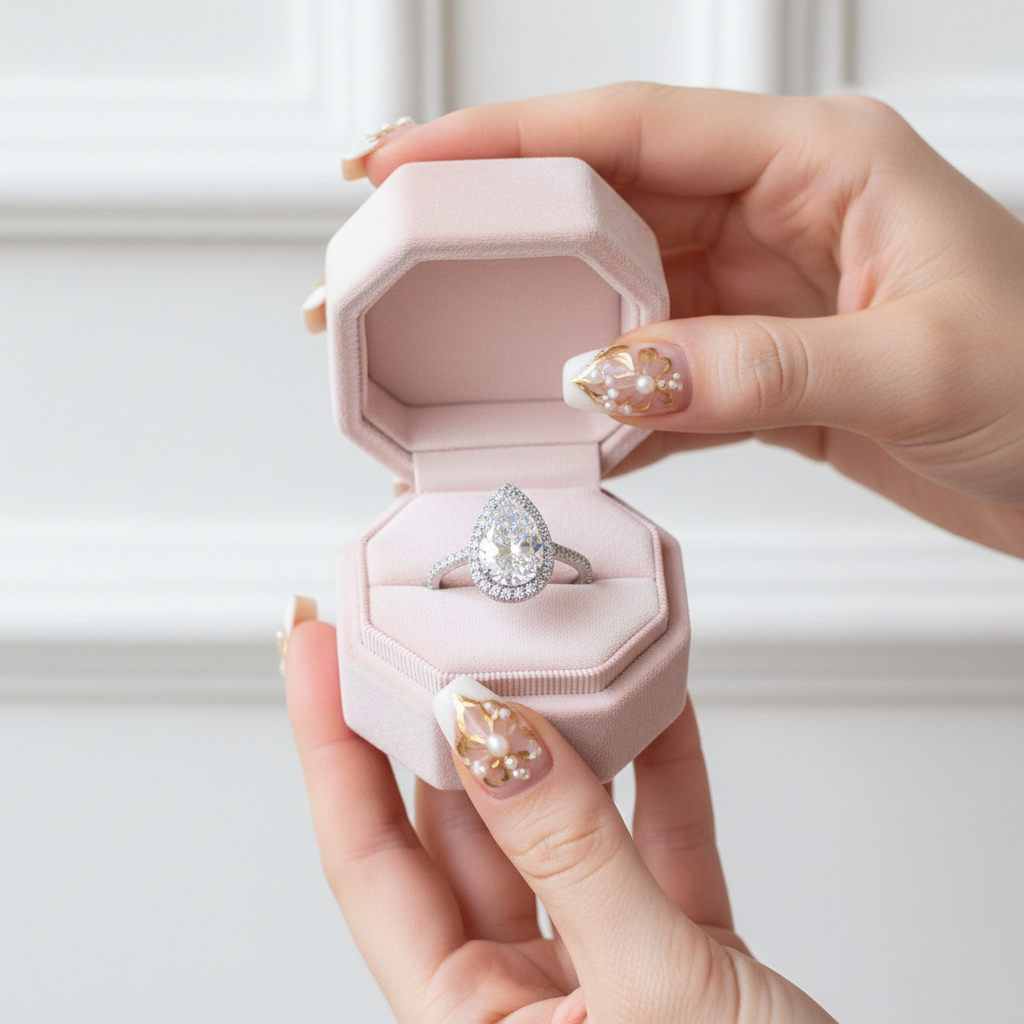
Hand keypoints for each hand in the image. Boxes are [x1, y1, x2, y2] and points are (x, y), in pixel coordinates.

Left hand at [286, 619, 837, 1022]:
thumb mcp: (648, 995)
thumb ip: (571, 856)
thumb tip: (491, 735)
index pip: (370, 863)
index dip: (333, 747)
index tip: (320, 649)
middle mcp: (522, 996)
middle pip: (459, 823)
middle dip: (442, 719)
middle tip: (428, 626)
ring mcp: (603, 966)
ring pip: (558, 820)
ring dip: (558, 731)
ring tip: (540, 644)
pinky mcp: (682, 948)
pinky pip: (655, 834)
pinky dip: (656, 765)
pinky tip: (652, 697)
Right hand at [364, 84, 1023, 556]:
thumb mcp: (915, 363)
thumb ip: (756, 368)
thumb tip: (612, 376)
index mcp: (817, 164)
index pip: (630, 130)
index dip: (506, 142)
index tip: (404, 161)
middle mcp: (777, 217)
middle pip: (601, 204)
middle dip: (491, 231)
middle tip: (393, 260)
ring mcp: (761, 296)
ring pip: (616, 296)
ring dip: (538, 327)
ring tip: (451, 350)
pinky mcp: (759, 368)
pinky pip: (656, 374)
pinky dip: (604, 407)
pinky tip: (557, 431)